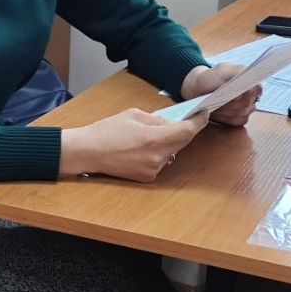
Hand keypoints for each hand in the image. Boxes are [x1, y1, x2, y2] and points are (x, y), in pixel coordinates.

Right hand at [59, 107, 208, 182]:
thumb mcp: (134, 115)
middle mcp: (157, 158)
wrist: (87, 152)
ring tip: (149, 134)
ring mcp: (152, 170)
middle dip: (182, 130)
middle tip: (179, 119)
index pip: (187, 131)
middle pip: (181, 142)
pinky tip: (141, 147)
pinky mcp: (147, 178)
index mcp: (155, 139)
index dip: (198, 122)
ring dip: (168, 142)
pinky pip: (160, 162)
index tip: (203, 114)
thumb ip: (157, 119)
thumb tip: (171, 123)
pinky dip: (157, 153)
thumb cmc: (107, 130)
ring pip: (171, 152)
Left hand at [180, 64, 259, 127]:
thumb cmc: (211, 77)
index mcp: (250, 81)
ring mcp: (246, 108)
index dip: (248, 93)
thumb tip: (247, 82)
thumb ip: (238, 70)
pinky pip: (238, 121)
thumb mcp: (223, 69)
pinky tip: (217, 112)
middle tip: (219, 97)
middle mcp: (252, 95)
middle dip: (233, 102)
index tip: (235, 94)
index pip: (258, 88)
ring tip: (216, 103)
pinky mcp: (239, 119)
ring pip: (243, 113)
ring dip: (228, 109)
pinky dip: (226, 118)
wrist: (198, 89)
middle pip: (249, 103)